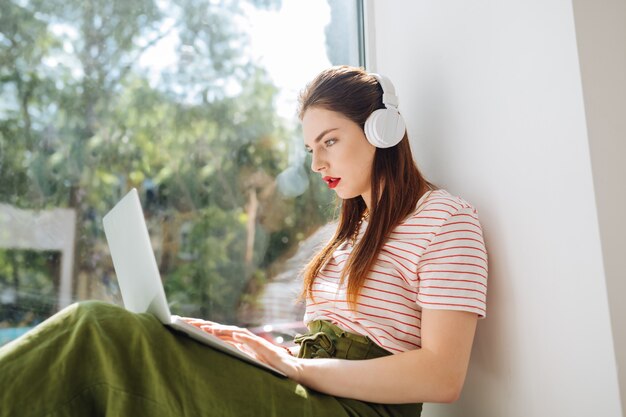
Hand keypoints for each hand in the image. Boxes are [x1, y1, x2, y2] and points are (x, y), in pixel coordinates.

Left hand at [181, 318, 302, 379]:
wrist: (288, 367)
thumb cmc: (267, 364)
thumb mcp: (246, 357)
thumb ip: (234, 349)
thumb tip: (219, 345)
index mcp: (237, 341)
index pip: (216, 331)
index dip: (202, 327)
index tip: (185, 324)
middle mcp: (244, 338)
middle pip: (221, 329)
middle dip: (204, 324)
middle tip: (186, 321)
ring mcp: (253, 341)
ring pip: (234, 333)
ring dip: (221, 330)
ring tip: (206, 329)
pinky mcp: (262, 347)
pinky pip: (250, 341)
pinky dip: (241, 337)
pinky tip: (232, 335)